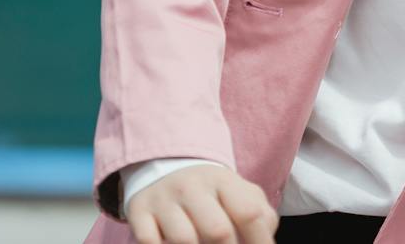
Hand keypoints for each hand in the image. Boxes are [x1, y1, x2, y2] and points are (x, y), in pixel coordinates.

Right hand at [125, 164, 278, 243]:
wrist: (164, 167)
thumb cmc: (211, 192)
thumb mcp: (238, 192)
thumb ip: (260, 214)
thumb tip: (266, 239)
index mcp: (223, 180)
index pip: (248, 213)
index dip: (259, 241)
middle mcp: (192, 186)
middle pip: (218, 231)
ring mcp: (164, 199)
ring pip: (184, 240)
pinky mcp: (138, 212)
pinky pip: (150, 242)